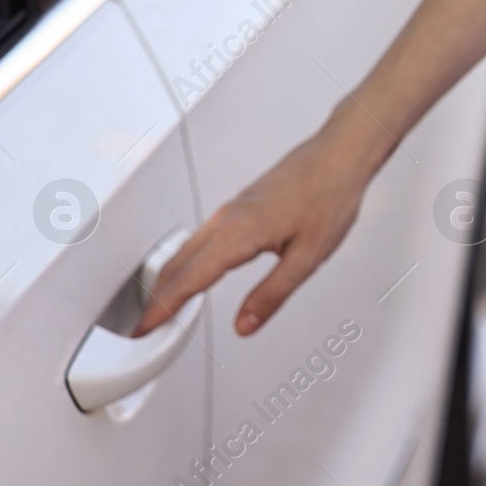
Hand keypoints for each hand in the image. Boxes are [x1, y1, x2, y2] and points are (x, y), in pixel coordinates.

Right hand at [133, 111, 376, 337]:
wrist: (340, 155)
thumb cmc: (330, 195)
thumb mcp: (308, 257)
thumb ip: (272, 294)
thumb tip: (245, 325)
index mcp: (239, 232)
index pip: (189, 279)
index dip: (164, 309)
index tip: (145, 330)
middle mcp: (227, 218)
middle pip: (177, 265)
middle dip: (157, 299)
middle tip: (145, 328)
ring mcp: (230, 210)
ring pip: (185, 249)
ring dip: (168, 280)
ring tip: (161, 308)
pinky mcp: (238, 206)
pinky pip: (199, 237)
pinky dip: (185, 261)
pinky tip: (192, 272)